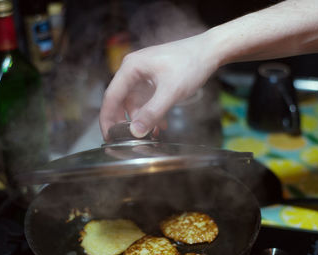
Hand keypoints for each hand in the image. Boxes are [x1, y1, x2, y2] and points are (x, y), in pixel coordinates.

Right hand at [99, 32, 218, 140]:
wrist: (210, 51)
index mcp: (131, 68)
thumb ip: (152, 112)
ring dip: (140, 119)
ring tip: (150, 135)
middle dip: (123, 122)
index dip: (107, 119)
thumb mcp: (171, 91)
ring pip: (133, 102)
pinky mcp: (153, 79)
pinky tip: (160, 124)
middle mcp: (133, 70)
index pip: (111, 97)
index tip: (109, 138)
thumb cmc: (191, 64)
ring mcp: (142, 74)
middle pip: (119, 100)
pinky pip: (145, 100)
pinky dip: (150, 113)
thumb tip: (135, 132)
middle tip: (126, 140)